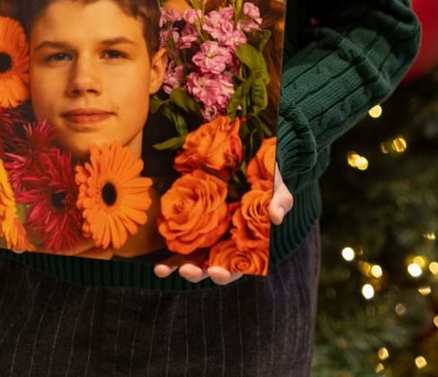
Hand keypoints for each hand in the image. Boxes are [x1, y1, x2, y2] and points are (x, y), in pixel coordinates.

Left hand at [154, 164, 292, 284]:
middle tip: (188, 271)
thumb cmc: (270, 181)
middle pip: (211, 267)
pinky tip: (156, 262)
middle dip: (198, 273)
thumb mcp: (279, 189)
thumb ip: (281, 202)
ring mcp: (210, 235)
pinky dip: (169, 254)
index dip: (226, 273)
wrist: (256, 164)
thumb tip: (276, 217)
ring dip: (178, 267)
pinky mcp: (196, 223)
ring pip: (193, 259)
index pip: (237, 267)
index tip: (216, 271)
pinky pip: (181, 240)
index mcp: (247, 245)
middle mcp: (226, 245)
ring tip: (163, 270)